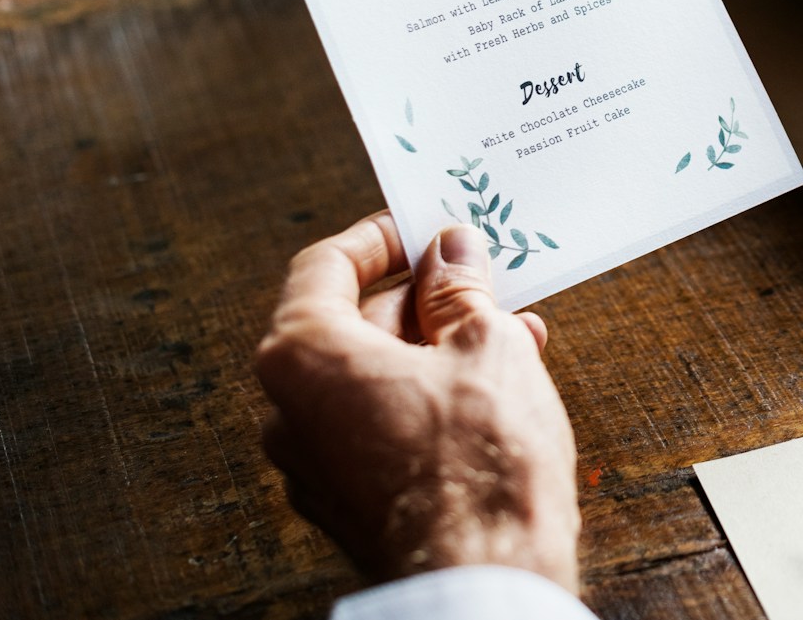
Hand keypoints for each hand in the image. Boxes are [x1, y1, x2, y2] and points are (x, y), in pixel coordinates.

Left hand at [254, 213, 579, 589]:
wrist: (483, 576)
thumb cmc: (479, 459)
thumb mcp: (486, 344)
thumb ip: (459, 289)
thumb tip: (451, 252)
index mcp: (304, 356)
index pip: (324, 266)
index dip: (380, 238)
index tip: (424, 226)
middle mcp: (289, 411)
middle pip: (351, 323)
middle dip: (425, 298)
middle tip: (484, 278)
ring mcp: (314, 464)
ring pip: (374, 376)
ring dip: (439, 347)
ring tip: (513, 333)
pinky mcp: (347, 502)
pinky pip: (380, 424)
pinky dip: (430, 396)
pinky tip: (496, 388)